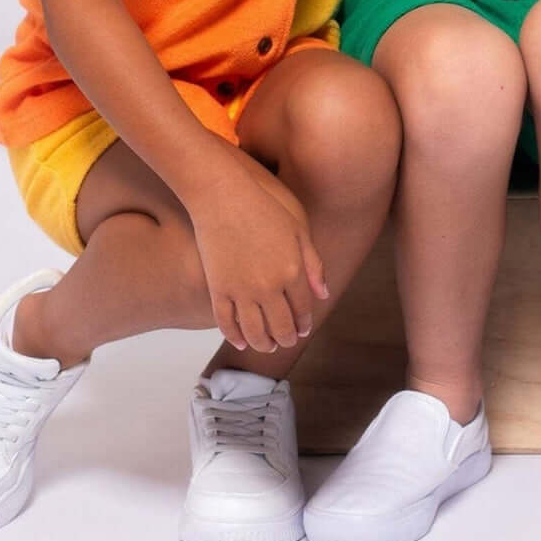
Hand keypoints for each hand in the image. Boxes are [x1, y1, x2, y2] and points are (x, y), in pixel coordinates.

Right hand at [187, 143, 328, 352]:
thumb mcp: (299, 227)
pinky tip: (242, 340)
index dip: (304, 322)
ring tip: (269, 346)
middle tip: (288, 341)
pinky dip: (235, 336)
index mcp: (292, 271)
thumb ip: (313, 262)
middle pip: (281, 326)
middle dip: (287, 338)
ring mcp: (241, 290)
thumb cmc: (264, 204)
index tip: (304, 329)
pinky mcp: (217, 288)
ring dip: (264, 344)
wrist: (221, 194)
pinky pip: (226, 323)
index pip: (303, 309)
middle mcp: (268, 287)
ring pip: (255, 331)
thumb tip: (323, 294)